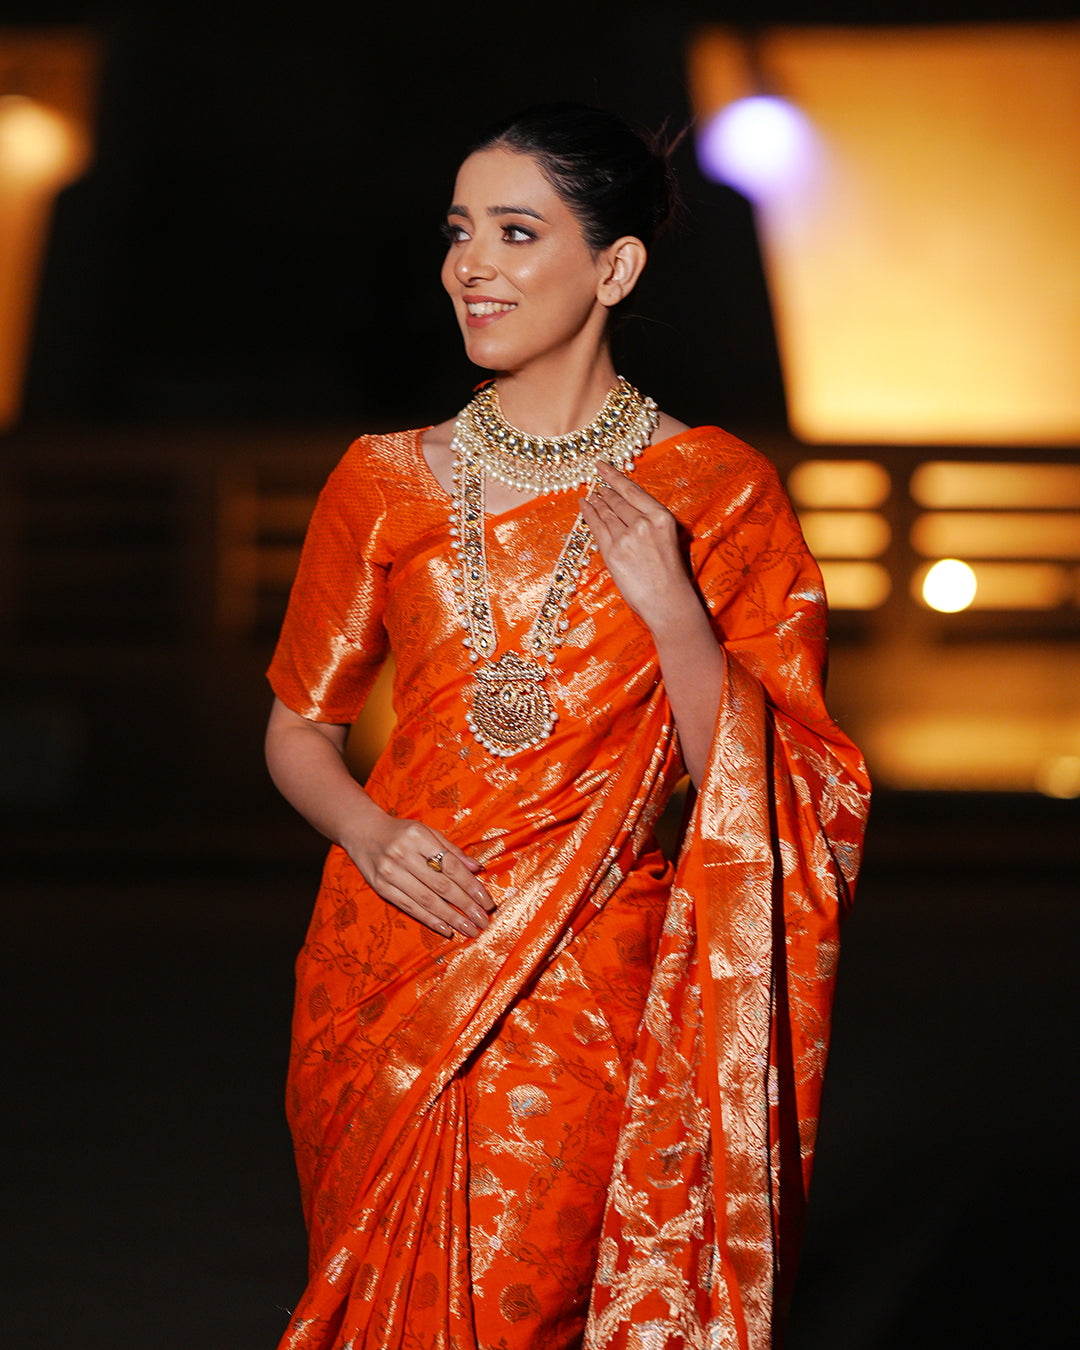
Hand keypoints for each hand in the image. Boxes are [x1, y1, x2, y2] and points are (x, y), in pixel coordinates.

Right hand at [346, 811, 496, 939]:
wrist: (363, 831)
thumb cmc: (402, 832)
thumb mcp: (427, 832)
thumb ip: (452, 850)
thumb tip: (478, 868)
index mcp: (418, 837)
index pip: (451, 866)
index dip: (471, 886)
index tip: (487, 902)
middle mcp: (403, 855)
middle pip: (441, 885)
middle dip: (466, 906)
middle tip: (483, 921)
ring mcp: (390, 873)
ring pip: (427, 900)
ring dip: (451, 918)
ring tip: (469, 929)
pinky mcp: (381, 888)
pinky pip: (410, 908)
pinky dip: (430, 920)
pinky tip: (447, 929)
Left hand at [580, 460, 692, 630]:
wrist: (668, 601)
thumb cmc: (672, 574)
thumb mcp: (670, 539)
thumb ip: (653, 523)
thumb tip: (631, 512)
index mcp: (662, 517)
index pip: (633, 491)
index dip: (614, 477)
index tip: (602, 466)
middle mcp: (643, 523)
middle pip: (617, 502)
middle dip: (604, 492)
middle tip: (596, 485)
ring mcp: (626, 538)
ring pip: (606, 514)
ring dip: (596, 503)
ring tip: (589, 496)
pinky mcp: (613, 553)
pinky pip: (596, 529)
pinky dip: (588, 515)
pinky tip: (584, 506)